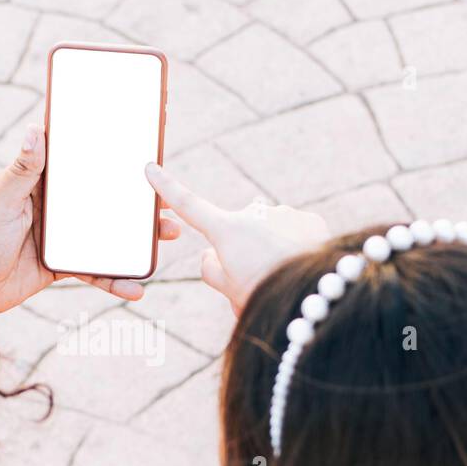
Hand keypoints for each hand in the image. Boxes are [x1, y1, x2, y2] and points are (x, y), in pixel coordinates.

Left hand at [0, 125, 181, 315]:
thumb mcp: (0, 200)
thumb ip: (22, 170)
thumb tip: (37, 129)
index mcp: (41, 181)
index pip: (79, 156)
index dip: (108, 145)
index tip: (141, 134)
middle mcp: (56, 205)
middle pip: (105, 195)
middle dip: (138, 195)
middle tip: (169, 193)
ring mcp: (62, 235)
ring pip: (109, 232)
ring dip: (138, 235)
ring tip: (168, 234)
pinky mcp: (63, 265)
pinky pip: (97, 270)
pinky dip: (116, 280)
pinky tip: (137, 289)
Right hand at [145, 162, 328, 313]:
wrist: (314, 296)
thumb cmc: (266, 297)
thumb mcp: (228, 291)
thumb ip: (211, 269)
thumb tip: (211, 255)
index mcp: (227, 230)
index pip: (189, 206)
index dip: (168, 189)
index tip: (152, 168)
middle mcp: (253, 214)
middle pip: (237, 234)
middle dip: (242, 253)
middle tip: (254, 282)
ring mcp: (283, 214)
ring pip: (267, 234)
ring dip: (270, 251)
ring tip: (282, 278)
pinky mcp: (310, 220)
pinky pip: (294, 233)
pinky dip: (294, 248)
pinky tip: (301, 267)